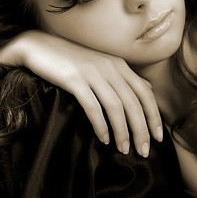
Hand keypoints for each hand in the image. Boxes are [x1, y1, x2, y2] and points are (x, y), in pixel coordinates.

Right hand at [0, 31, 162, 156]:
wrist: (38, 46)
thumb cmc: (70, 60)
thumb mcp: (101, 64)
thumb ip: (123, 76)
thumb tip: (147, 89)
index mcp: (119, 65)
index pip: (145, 93)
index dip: (154, 116)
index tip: (158, 137)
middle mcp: (110, 67)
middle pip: (134, 103)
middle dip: (142, 130)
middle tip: (143, 151)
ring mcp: (93, 72)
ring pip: (116, 107)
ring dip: (123, 131)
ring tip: (124, 150)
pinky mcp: (75, 79)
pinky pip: (93, 106)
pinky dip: (101, 125)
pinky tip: (104, 139)